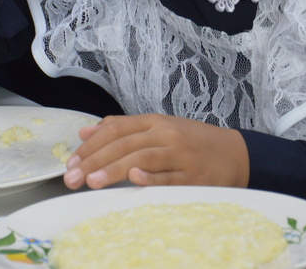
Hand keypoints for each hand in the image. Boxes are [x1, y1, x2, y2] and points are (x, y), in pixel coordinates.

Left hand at [62, 114, 249, 189]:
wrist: (235, 154)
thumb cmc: (191, 143)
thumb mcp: (158, 128)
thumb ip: (123, 129)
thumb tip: (86, 132)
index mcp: (155, 122)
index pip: (116, 130)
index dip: (92, 146)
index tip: (71, 162)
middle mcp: (166, 134)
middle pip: (124, 144)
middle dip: (94, 161)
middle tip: (72, 177)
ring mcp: (180, 154)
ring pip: (143, 158)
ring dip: (115, 169)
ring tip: (92, 182)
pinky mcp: (194, 176)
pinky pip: (170, 177)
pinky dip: (152, 177)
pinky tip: (134, 179)